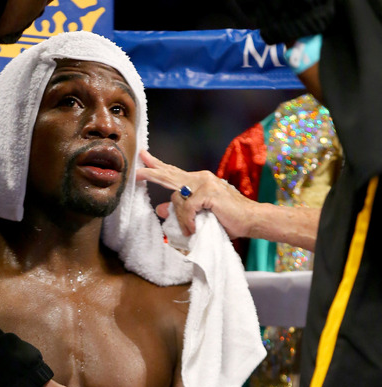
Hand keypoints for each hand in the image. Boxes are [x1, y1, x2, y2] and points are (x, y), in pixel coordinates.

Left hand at [136, 149, 256, 239]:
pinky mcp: (208, 193)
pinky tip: (192, 228)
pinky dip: (188, 220)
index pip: (173, 172)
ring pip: (178, 199)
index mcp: (198, 180)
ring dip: (180, 218)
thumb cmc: (227, 218)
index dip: (157, 166)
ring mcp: (205, 183)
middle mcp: (200, 178)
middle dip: (152, 173)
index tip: (143, 157)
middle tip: (136, 172)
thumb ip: (180, 210)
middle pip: (170, 175)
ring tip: (189, 229)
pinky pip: (188, 207)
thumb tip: (160, 209)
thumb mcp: (199, 215)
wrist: (251, 220)